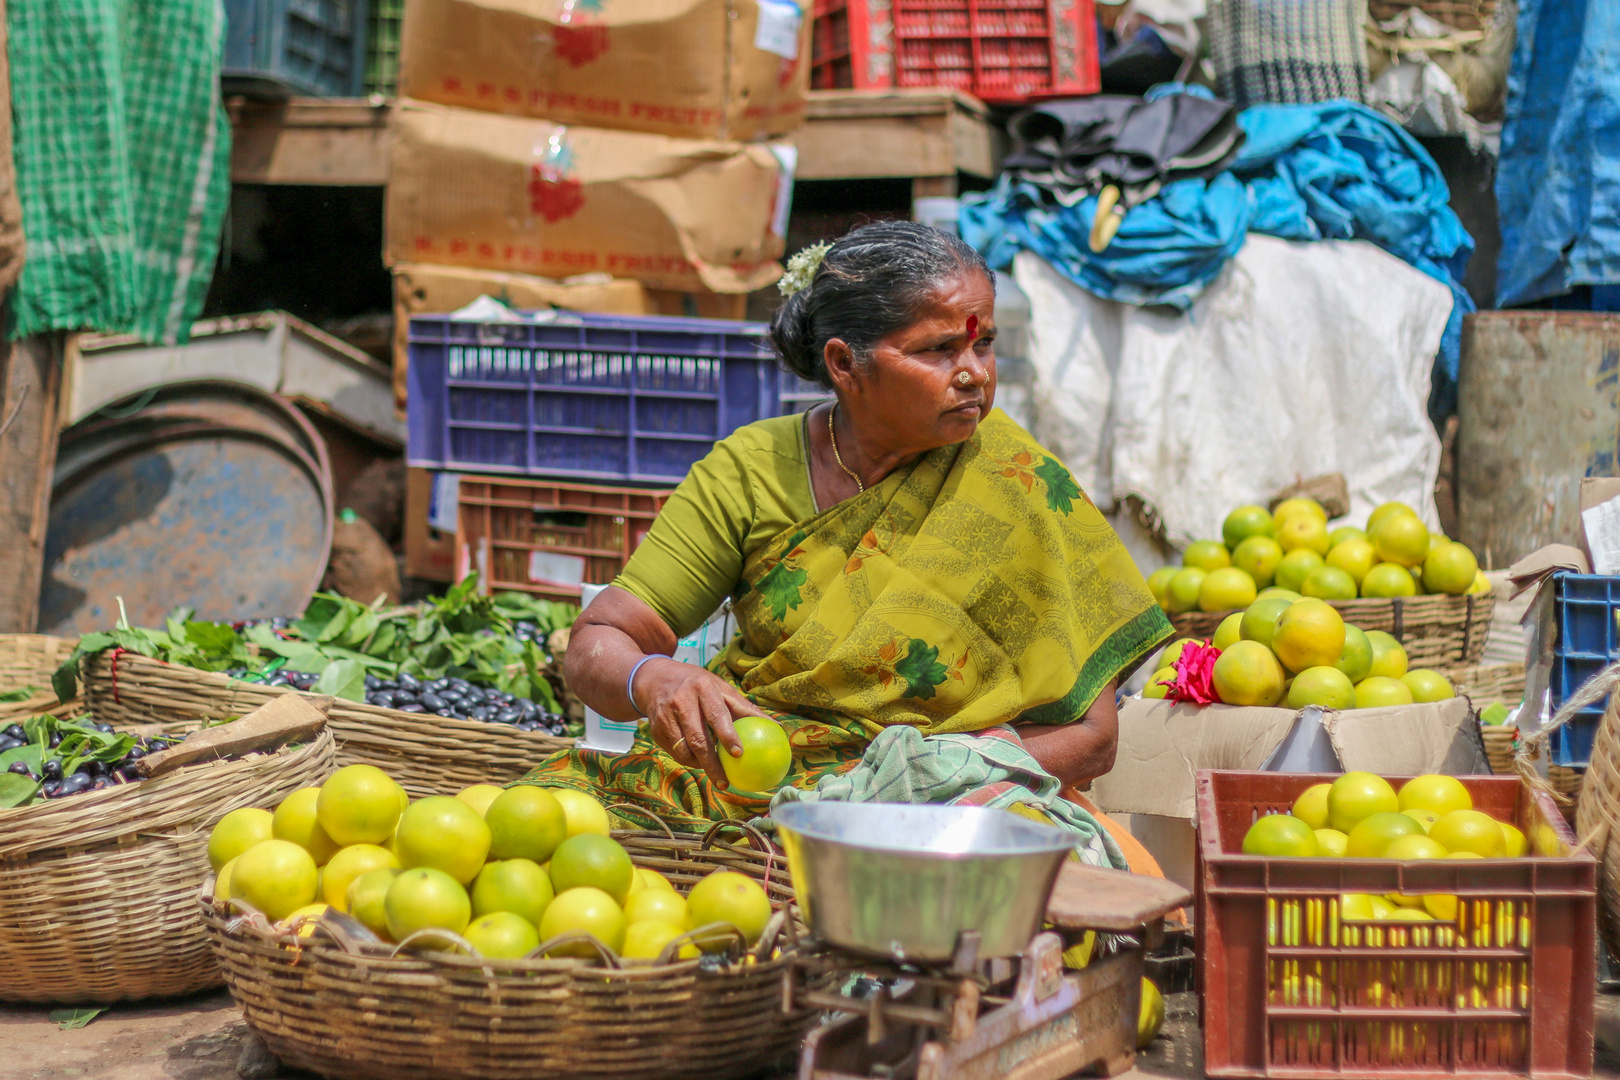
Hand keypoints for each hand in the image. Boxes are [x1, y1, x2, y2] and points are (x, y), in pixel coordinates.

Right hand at [632, 657, 757, 788]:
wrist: (655, 679)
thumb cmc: (699, 686)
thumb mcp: (720, 688)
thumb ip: (745, 708)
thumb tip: (776, 727)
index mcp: (702, 687)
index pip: (716, 714)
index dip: (727, 734)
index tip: (738, 753)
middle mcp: (682, 701)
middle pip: (697, 738)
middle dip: (711, 764)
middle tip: (725, 782)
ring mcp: (665, 716)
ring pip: (683, 749)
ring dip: (699, 764)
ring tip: (714, 773)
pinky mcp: (655, 729)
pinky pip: (674, 751)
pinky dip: (687, 759)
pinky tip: (698, 762)